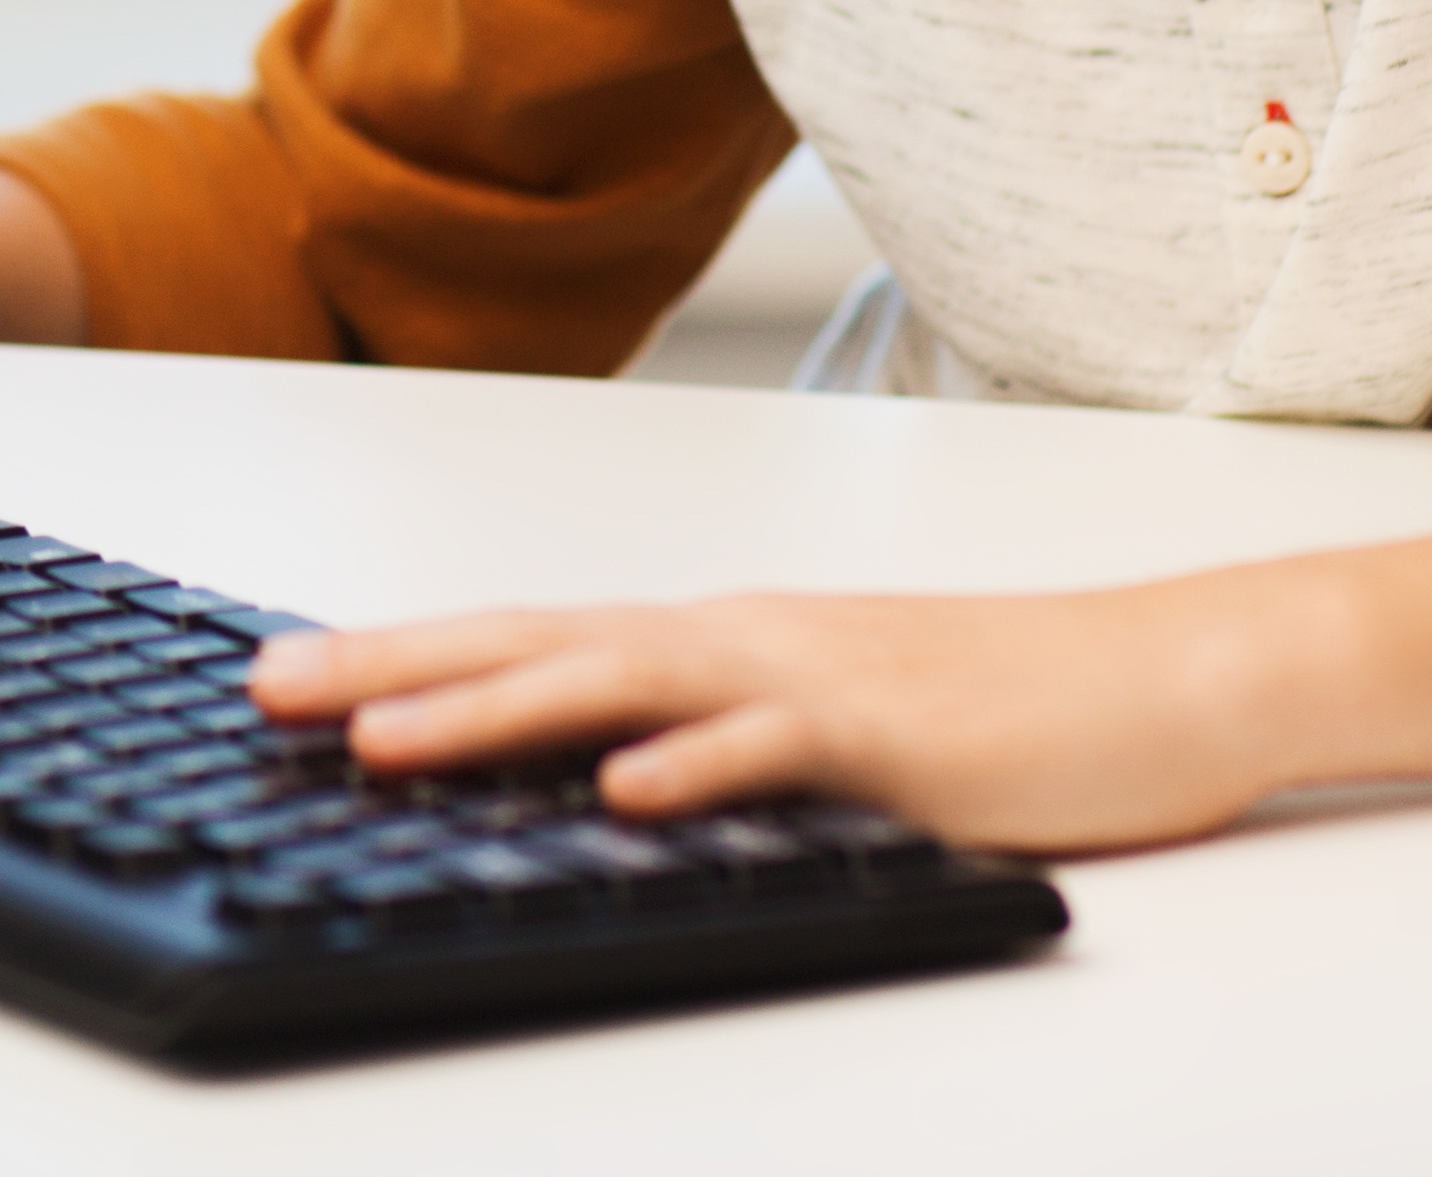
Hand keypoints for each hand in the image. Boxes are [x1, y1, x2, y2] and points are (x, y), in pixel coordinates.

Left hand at [245, 584, 1283, 855]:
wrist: (1162, 676)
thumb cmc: (994, 709)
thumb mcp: (820, 729)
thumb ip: (712, 741)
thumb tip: (593, 782)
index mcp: (714, 640)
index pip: (525, 640)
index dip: (400, 656)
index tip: (283, 677)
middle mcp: (738, 638)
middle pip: (535, 643)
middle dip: (394, 669)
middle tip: (270, 692)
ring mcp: (811, 677)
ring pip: (623, 681)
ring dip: (495, 711)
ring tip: (384, 742)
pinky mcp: (892, 733)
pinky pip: (776, 750)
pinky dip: (694, 766)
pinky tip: (622, 793)